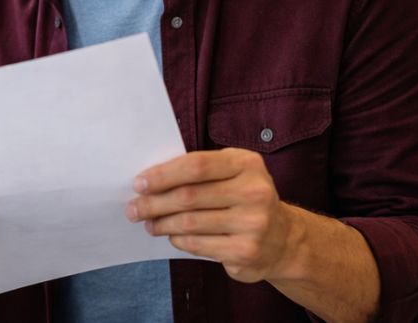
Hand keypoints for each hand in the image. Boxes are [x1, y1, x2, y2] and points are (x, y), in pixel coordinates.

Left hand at [126, 148, 299, 282]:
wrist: (283, 239)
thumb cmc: (244, 198)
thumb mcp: (232, 173)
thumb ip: (199, 171)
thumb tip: (149, 180)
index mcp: (247, 164)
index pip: (196, 166)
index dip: (163, 174)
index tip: (138, 183)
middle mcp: (254, 192)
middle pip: (189, 196)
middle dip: (154, 203)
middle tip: (133, 208)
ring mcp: (253, 224)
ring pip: (190, 223)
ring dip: (161, 223)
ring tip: (148, 223)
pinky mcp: (246, 252)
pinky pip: (198, 244)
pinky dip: (178, 240)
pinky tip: (171, 235)